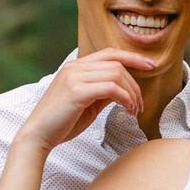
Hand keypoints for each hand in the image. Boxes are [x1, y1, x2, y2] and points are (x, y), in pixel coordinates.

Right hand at [15, 49, 153, 151]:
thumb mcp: (88, 103)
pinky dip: (125, 98)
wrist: (38, 136)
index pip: (110, 53)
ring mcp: (74, 77)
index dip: (133, 57)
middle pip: (117, 64)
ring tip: (134, 110)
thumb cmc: (62, 122)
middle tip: (140, 104)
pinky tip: (127, 110)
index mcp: (75, 67)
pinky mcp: (76, 91)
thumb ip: (104, 92)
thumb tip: (125, 89)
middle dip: (135, 84)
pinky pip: (111, 88)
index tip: (151, 65)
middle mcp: (74, 67)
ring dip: (132, 93)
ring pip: (116, 74)